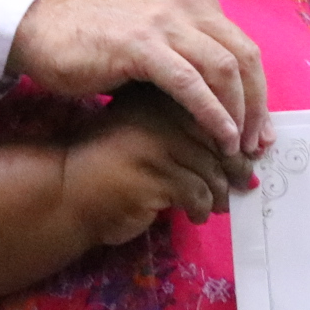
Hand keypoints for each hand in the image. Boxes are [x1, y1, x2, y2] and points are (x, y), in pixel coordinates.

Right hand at [12, 0, 269, 157]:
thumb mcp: (155, 39)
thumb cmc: (96, 43)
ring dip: (237, 114)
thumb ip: (190, 56)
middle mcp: (187, 3)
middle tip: (256, 144)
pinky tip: (218, 136)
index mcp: (195, 0)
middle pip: (243, 58)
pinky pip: (190, 83)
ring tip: (235, 147)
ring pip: (224, 69)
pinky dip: (211, 113)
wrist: (41, 31)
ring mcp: (165, 21)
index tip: (260, 130)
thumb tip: (227, 99)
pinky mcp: (142, 45)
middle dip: (256, 106)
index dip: (258, 92)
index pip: (243, 48)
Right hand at [59, 88, 242, 244]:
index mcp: (160, 93)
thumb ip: (187, 131)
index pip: (216, 110)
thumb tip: (243, 151)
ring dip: (219, 194)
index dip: (236, 140)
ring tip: (217, 205)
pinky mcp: (156, 175)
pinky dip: (201, 209)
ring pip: (212, 170)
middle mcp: (160, 111)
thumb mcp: (149, 134)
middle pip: (220, 139)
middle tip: (242, 186)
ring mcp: (158, 142)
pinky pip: (198, 194)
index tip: (243, 162)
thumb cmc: (111, 163)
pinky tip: (193, 215)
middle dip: (235, 169)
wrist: (66, 191)